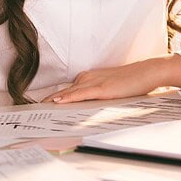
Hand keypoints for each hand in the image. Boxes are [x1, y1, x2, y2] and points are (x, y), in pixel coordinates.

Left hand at [43, 55, 180, 103]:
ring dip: (54, 100)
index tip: (42, 104)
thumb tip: (88, 103)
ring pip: (68, 92)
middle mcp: (89, 77)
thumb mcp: (111, 87)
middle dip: (49, 99)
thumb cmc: (132, 80)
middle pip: (64, 90)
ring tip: (38, 108)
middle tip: (34, 108)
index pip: (68, 89)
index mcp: (90, 77)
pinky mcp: (101, 88)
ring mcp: (94, 82)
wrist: (146, 72)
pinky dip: (67, 98)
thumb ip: (98, 93)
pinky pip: (80, 94)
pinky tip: (57, 102)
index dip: (54, 97)